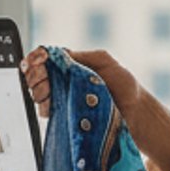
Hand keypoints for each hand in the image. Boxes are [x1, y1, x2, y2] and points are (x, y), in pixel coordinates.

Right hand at [20, 46, 144, 120]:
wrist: (134, 111)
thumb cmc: (123, 84)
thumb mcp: (104, 61)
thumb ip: (82, 56)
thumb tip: (59, 54)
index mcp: (71, 64)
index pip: (44, 57)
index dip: (35, 58)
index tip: (35, 61)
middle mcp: (64, 80)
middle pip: (36, 75)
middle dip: (34, 75)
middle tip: (43, 78)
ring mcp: (63, 98)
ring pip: (37, 93)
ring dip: (38, 91)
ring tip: (48, 93)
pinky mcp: (65, 116)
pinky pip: (46, 111)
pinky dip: (45, 107)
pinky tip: (51, 106)